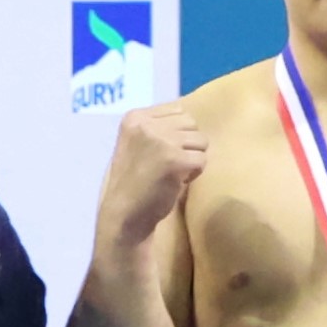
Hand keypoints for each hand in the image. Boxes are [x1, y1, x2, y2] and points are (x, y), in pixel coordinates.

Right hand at [94, 100, 207, 251]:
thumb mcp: (136, 143)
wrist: (125, 214)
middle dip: (187, 145)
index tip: (160, 154)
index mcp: (134, 117)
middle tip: (170, 165)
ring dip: (192, 158)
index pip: (177, 111)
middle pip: (191, 123)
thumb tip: (191, 118)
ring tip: (173, 172)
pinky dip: (194, 173)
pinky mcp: (175, 159)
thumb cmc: (134, 182)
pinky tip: (177, 182)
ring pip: (201, 140)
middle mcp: (146, 124)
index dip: (176, 135)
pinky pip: (202, 160)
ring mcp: (161, 141)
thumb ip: (157, 127)